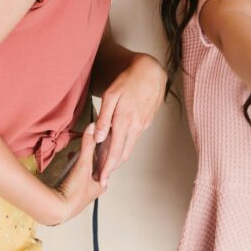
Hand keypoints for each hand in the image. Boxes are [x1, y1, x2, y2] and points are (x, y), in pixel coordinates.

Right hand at [44, 123, 106, 224]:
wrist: (58, 210)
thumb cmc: (74, 191)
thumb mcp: (83, 165)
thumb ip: (87, 145)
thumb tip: (93, 127)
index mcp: (100, 186)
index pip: (105, 167)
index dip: (102, 156)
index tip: (99, 146)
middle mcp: (92, 193)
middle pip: (93, 172)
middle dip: (89, 161)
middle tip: (86, 150)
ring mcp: (80, 198)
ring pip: (82, 177)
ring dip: (79, 167)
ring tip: (73, 156)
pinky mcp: (68, 199)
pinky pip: (72, 182)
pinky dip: (70, 173)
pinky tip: (64, 169)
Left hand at [93, 52, 165, 185]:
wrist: (151, 71)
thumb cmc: (128, 80)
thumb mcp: (111, 95)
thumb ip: (104, 117)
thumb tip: (98, 138)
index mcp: (125, 120)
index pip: (115, 151)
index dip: (108, 167)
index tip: (102, 179)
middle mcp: (137, 126)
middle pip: (124, 153)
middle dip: (112, 167)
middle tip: (102, 176)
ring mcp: (144, 124)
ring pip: (130, 146)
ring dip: (119, 157)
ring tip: (106, 163)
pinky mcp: (148, 120)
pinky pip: (135, 137)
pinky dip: (125, 144)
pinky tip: (118, 144)